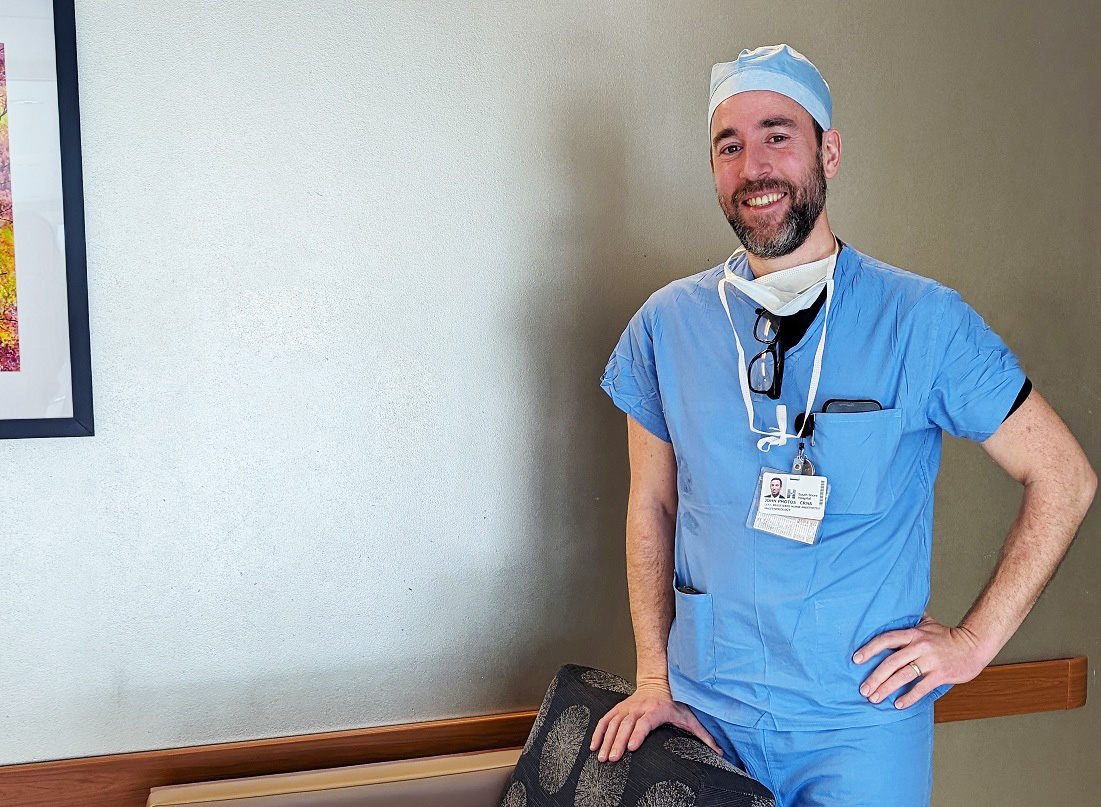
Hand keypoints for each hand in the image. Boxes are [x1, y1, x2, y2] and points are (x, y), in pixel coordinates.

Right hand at [589, 681, 721, 761]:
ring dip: (606, 740)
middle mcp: (639, 708)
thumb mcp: (690, 718)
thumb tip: (720, 752)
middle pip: (625, 726)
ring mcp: (627, 707)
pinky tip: (593, 746)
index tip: (631, 747)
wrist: (658, 682)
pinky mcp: (619, 708)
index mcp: (656, 710)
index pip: (645, 723)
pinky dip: (598, 732)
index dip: (637, 734)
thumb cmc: (675, 702)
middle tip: (612, 759)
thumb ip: (704, 736)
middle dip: (617, 743)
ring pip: (613, 724)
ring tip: (602, 757)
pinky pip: (605, 720)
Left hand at [852, 615, 991, 709]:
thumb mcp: (927, 623)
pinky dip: (909, 697)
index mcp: (913, 634)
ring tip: (874, 698)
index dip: (870, 649)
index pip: (886, 639)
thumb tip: (893, 607)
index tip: (856, 659)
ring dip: (886, 688)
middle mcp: (919, 647)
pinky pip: (921, 688)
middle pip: (891, 662)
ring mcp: (930, 661)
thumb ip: (910, 619)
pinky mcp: (940, 675)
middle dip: (875, 677)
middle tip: (863, 689)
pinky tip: (898, 704)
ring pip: (903, 676)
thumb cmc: (947, 636)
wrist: (973, 645)